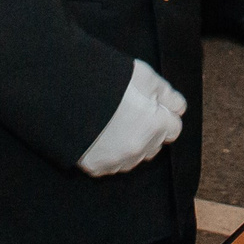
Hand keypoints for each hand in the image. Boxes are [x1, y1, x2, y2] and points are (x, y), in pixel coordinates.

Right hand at [75, 58, 184, 176]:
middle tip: (132, 113)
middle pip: (155, 144)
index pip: (174, 128)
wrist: (65, 93)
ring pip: (135, 156)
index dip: (163, 115)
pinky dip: (110, 153)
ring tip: (115, 124)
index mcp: (155, 126)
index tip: (152, 106)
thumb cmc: (108, 82)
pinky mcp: (97, 166)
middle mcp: (139, 148)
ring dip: (131, 144)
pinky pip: (112, 164)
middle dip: (149, 131)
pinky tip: (101, 135)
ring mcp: (117, 160)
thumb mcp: (144, 77)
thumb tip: (178, 108)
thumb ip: (167, 94)